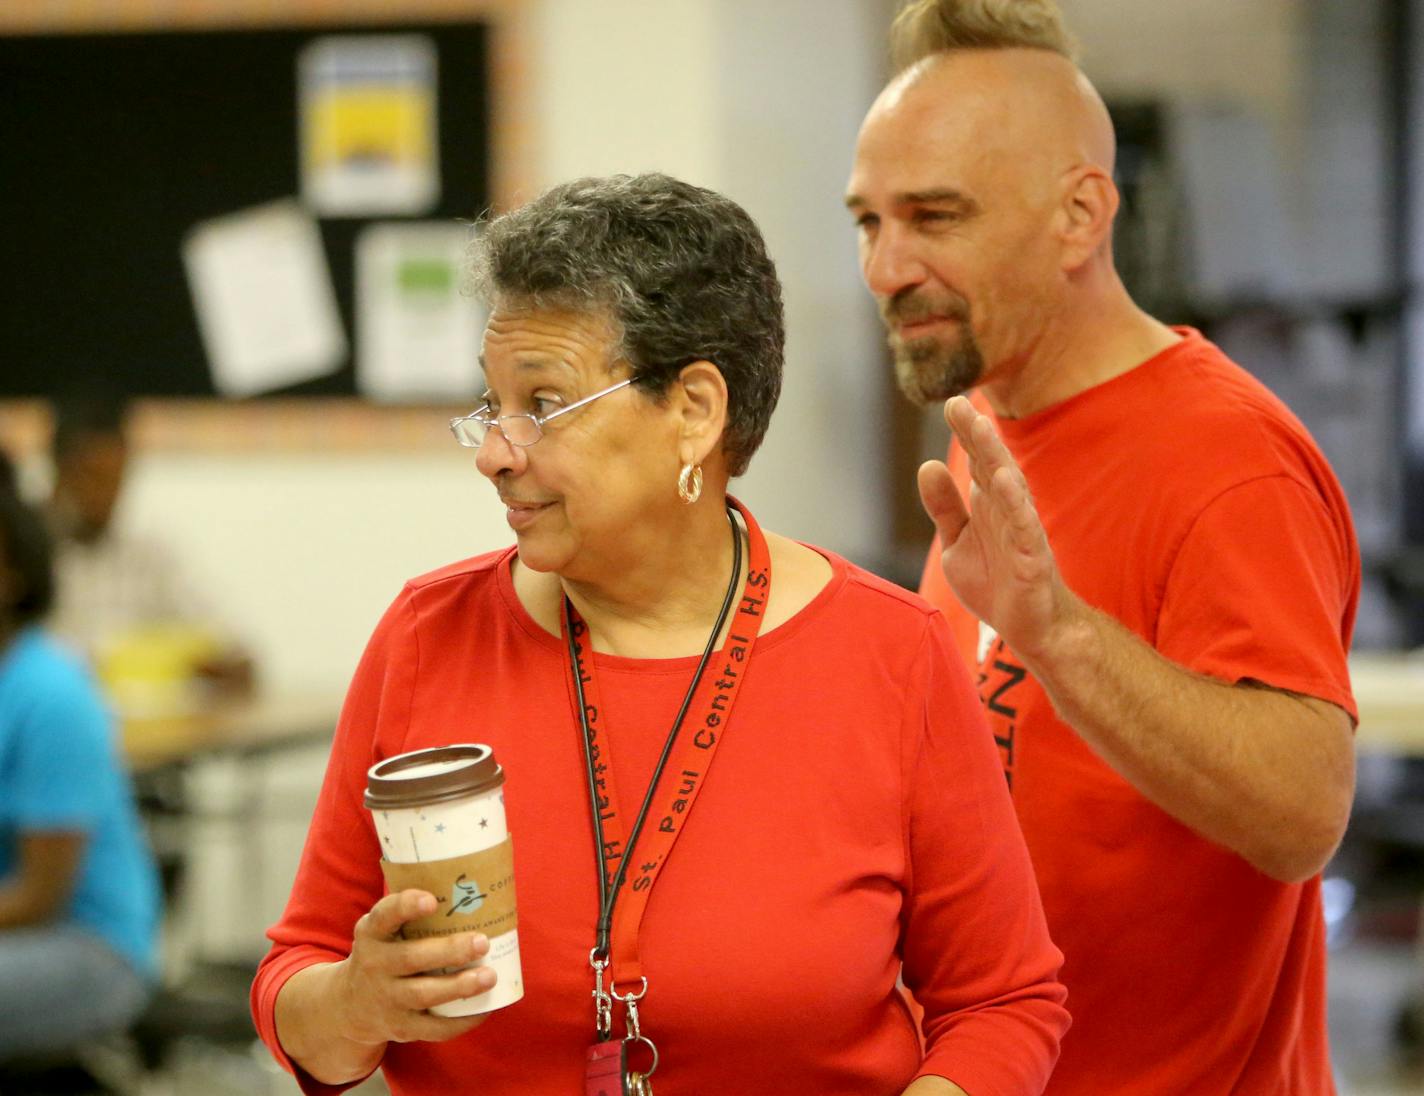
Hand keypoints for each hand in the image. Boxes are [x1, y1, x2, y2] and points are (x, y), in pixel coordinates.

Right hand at [331, 889, 495, 1047]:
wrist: (350, 1006)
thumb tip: (470, 888)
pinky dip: (461, 1021)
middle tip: (482, 942)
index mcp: (372, 933)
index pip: (384, 916)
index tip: (431, 901)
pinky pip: (433, 1029)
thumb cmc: (384, 953)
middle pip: (411, 959)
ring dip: (459, 986)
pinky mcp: (400, 1028)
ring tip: (489, 976)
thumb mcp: (384, 929)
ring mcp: (386, 1000)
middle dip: (449, 951)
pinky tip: (485, 1007)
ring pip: (423, 995)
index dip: (406, 907)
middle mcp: (375, 966)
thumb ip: (412, 912)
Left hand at [917, 396, 1076, 664]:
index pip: (976, 460)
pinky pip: (1025, 526)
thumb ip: (944, 507)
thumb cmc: (996, 583)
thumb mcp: (957, 543)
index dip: (965, 433)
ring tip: (981, 429)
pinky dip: (1015, 503)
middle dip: (976, 434)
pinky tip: (1004, 480)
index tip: (951, 402)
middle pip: (991, 464)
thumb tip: (927, 464)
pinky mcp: (1032, 558)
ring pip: (1009, 488)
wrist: (1030, 628)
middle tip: (959, 402)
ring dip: (996, 457)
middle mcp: (1007, 510)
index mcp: (988, 504)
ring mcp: (1022, 531)